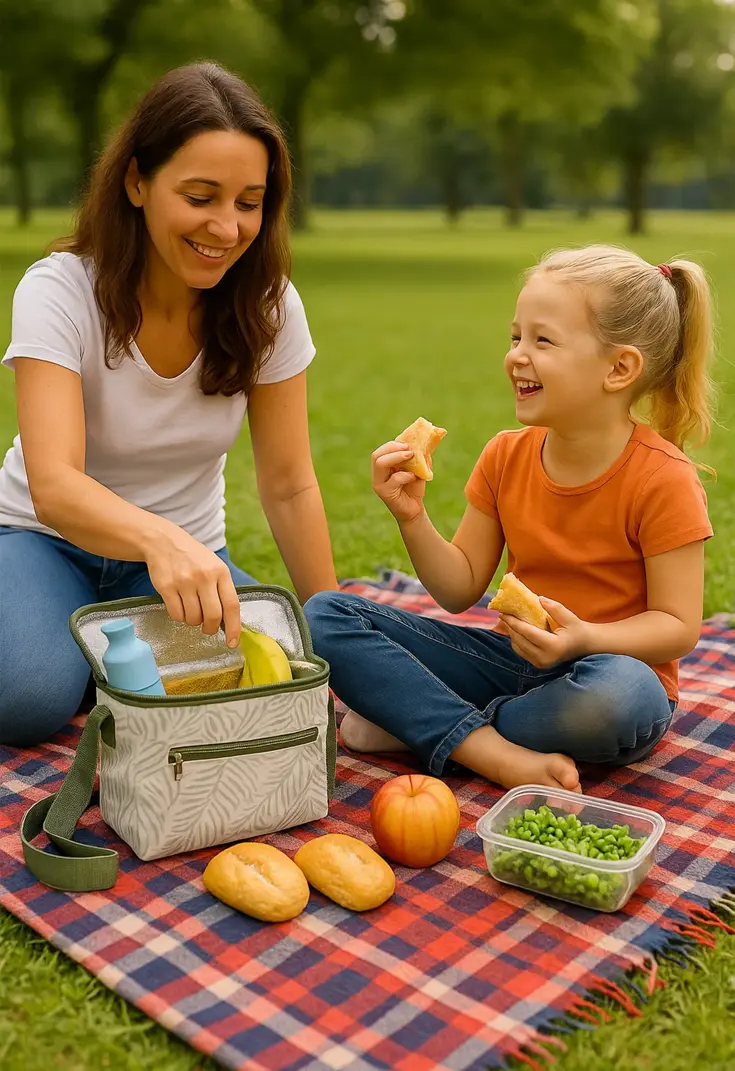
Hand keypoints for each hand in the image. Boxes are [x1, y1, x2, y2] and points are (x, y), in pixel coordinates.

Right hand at [145, 526, 241, 646]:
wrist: (164, 542)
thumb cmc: (194, 558)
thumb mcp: (214, 566)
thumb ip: (222, 589)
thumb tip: (230, 620)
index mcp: (221, 572)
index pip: (232, 605)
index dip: (234, 627)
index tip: (233, 642)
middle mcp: (204, 577)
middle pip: (213, 616)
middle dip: (211, 628)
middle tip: (208, 629)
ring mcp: (184, 582)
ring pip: (193, 618)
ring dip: (193, 621)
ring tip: (191, 609)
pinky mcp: (166, 587)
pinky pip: (176, 615)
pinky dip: (179, 617)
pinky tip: (180, 606)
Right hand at [371, 440, 426, 523]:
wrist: (415, 509)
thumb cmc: (414, 488)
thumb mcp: (416, 469)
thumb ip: (417, 456)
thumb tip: (424, 441)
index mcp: (382, 467)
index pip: (381, 451)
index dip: (392, 445)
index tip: (407, 443)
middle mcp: (377, 475)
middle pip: (376, 455)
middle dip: (392, 448)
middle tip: (408, 449)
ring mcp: (379, 484)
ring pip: (380, 464)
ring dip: (397, 457)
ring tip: (411, 456)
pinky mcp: (385, 493)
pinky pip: (394, 479)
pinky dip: (405, 475)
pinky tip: (414, 477)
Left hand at [498, 597, 590, 668]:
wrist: (585, 646)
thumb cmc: (577, 629)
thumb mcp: (569, 617)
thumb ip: (554, 608)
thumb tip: (538, 599)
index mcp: (554, 646)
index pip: (528, 633)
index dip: (513, 622)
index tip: (503, 613)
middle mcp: (546, 658)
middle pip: (520, 640)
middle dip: (510, 627)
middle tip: (503, 614)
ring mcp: (541, 664)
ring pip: (518, 647)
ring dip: (512, 634)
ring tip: (508, 621)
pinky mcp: (539, 665)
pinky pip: (522, 652)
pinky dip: (517, 641)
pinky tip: (516, 630)